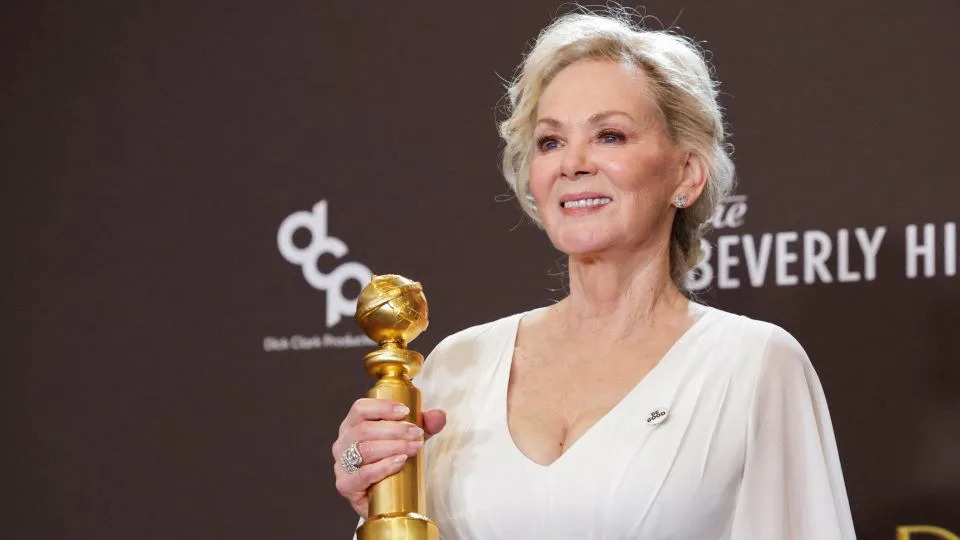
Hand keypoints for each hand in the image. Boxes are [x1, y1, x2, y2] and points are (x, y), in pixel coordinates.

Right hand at [332, 398, 446, 517]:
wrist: (384, 499)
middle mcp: (342, 442)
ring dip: (393, 446)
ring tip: (414, 448)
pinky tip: (399, 462)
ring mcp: (342, 464)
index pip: (360, 408)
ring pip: (365, 449)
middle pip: (364, 429)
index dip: (382, 407)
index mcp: (352, 425)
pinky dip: (383, 466)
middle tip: (417, 433)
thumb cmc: (390, 462)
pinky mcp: (346, 485)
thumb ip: (424, 426)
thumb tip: (439, 415)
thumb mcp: (408, 439)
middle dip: (395, 429)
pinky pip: (363, 474)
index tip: (405, 411)